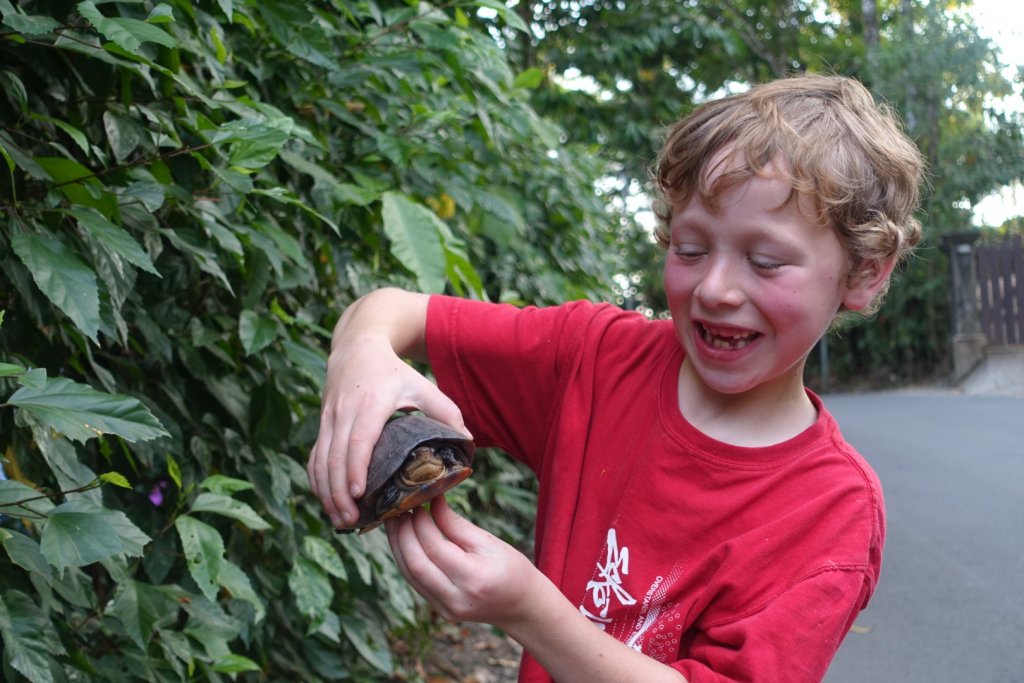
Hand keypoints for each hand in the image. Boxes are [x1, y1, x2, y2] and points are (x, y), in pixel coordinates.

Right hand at [305, 289, 468, 528]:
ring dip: (326, 492)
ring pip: (320, 460)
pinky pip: (314, 457)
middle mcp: (344, 411)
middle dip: (339, 493)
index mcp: (371, 402)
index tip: (359, 494)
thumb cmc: (394, 370)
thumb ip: (446, 412)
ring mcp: (329, 418)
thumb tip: (468, 442)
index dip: (355, 469)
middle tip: (352, 521)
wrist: (356, 346)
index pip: (358, 440)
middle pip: (335, 457)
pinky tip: (328, 501)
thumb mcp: (423, 385)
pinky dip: (317, 481)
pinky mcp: (321, 423)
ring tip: (340, 519)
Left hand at [385, 496, 540, 626]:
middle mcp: (456, 599)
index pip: (435, 548)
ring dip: (399, 546)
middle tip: (399, 509)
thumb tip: (432, 502)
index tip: (418, 502)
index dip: (421, 523)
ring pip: (410, 574)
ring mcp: (445, 609)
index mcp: (473, 579)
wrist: (522, 606)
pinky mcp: (439, 610)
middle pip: (415, 564)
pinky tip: (405, 540)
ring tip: (396, 521)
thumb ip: (456, 525)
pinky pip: (415, 582)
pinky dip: (407, 558)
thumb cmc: (511, 569)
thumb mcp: (489, 542)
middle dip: (403, 534)